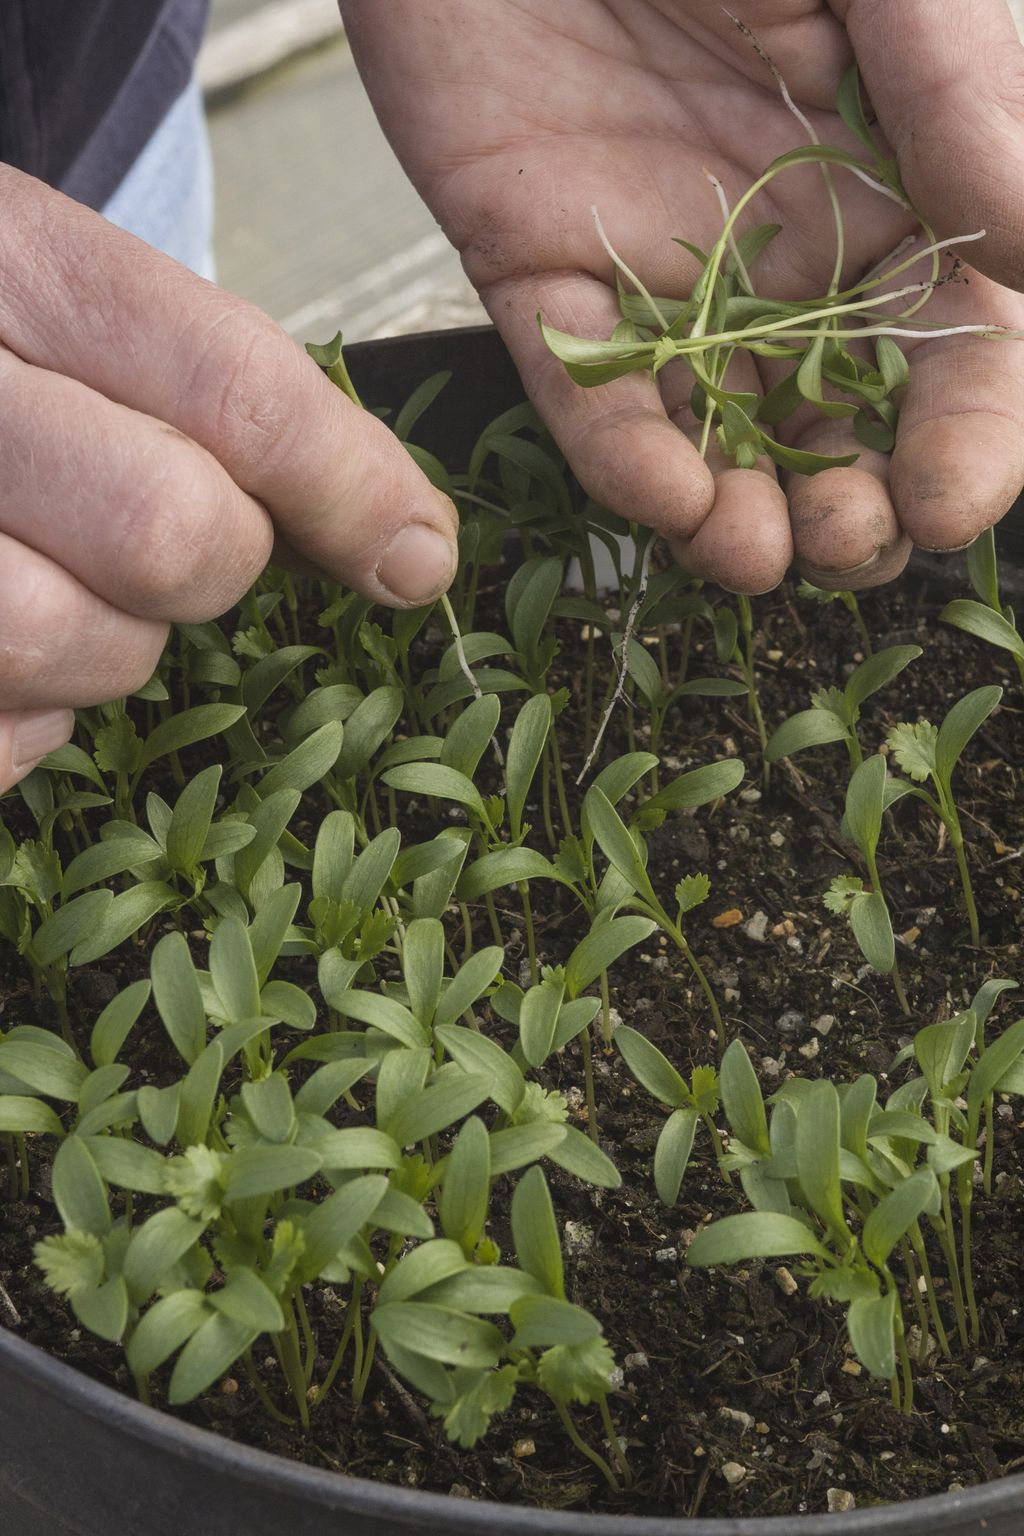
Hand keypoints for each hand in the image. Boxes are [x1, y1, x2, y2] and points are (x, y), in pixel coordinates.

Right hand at [0, 168, 457, 791]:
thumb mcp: (79, 314)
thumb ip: (231, 399)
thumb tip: (409, 548)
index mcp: (10, 263)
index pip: (236, 388)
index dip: (351, 488)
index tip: (414, 553)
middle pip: (170, 531)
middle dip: (211, 565)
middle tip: (175, 545)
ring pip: (68, 641)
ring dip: (103, 647)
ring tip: (58, 589)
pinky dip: (19, 718)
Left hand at [340, 0, 1023, 591]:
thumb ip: (959, 100)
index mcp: (897, 185)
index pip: (957, 349)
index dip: (967, 438)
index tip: (947, 502)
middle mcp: (788, 255)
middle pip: (840, 426)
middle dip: (853, 508)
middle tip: (846, 538)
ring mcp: (664, 277)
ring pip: (717, 442)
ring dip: (743, 519)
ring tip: (754, 549)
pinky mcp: (542, 280)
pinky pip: (588, 398)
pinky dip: (627, 461)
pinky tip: (668, 494)